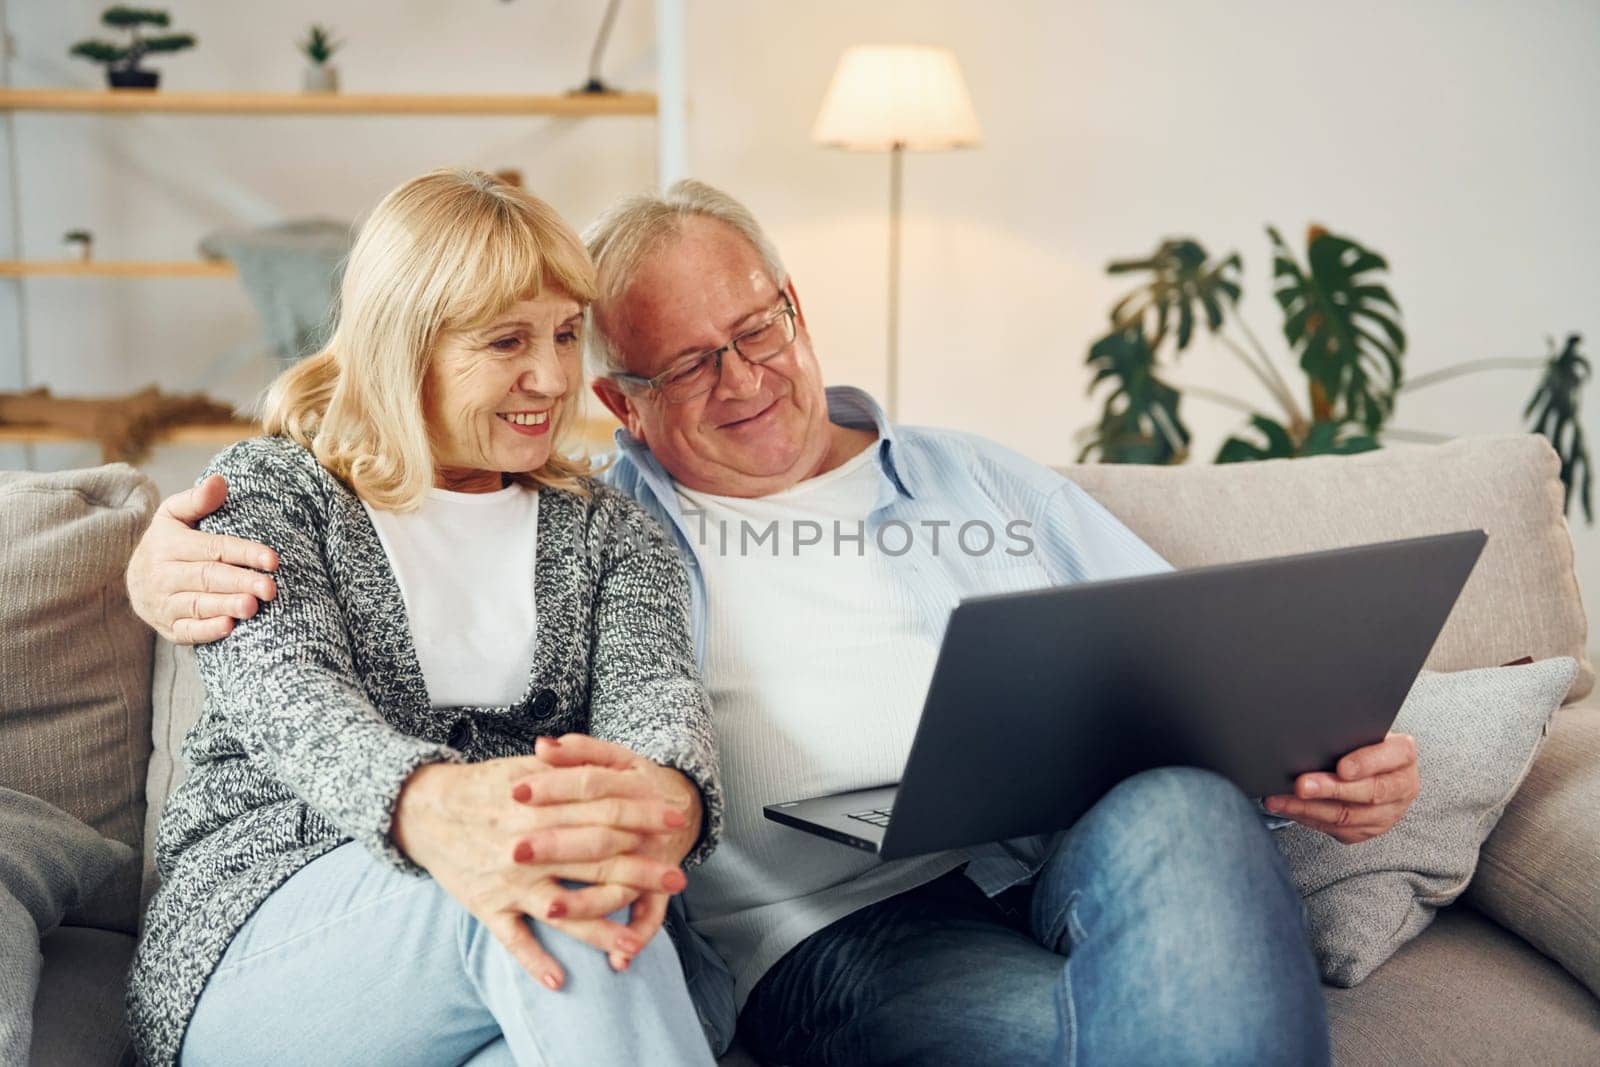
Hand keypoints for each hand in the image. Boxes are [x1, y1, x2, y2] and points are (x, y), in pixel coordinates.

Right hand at [126, 474, 278, 643]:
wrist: (135, 581)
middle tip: (270, 588)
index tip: (272, 559)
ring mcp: (163, 603)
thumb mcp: (174, 515)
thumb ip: (198, 499)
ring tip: (253, 607)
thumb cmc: (168, 542)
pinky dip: (207, 631)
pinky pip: (187, 631)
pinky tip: (230, 628)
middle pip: (207, 577)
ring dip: (226, 606)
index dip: (243, 553)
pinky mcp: (168, 627)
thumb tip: (219, 481)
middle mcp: (163, 574)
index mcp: (168, 543)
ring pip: (197, 605)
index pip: (212, 548)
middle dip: (240, 582)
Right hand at [392, 754, 689, 989]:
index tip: (676, 820)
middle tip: (677, 879)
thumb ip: (569, 765)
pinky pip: (513, 939)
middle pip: (593, 860)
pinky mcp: (487, 906)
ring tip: (634, 942)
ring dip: (598, 929)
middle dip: (639, 871)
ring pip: (560, 908)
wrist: (423, 810)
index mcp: (540, 805)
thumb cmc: (484, 787)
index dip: (642, 814)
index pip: (603, 810)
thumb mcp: (525, 767)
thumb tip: (614, 763)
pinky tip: (561, 980)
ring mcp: (508, 881)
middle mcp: (527, 846)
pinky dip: (534, 960)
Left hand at [1265, 732, 1419, 843]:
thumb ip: (1345, 732)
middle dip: (1331, 789)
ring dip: (1310, 808)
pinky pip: (1337, 829)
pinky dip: (1307, 818)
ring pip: (1350, 816)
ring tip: (1281, 799)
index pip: (1394, 755)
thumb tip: (1311, 732)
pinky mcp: (1369, 829)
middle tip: (1301, 785)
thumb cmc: (1358, 743)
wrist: (1368, 767)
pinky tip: (1286, 808)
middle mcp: (1402, 785)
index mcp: (1403, 754)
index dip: (1367, 763)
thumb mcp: (1358, 730)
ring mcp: (1388, 812)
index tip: (1341, 767)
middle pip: (1371, 792)